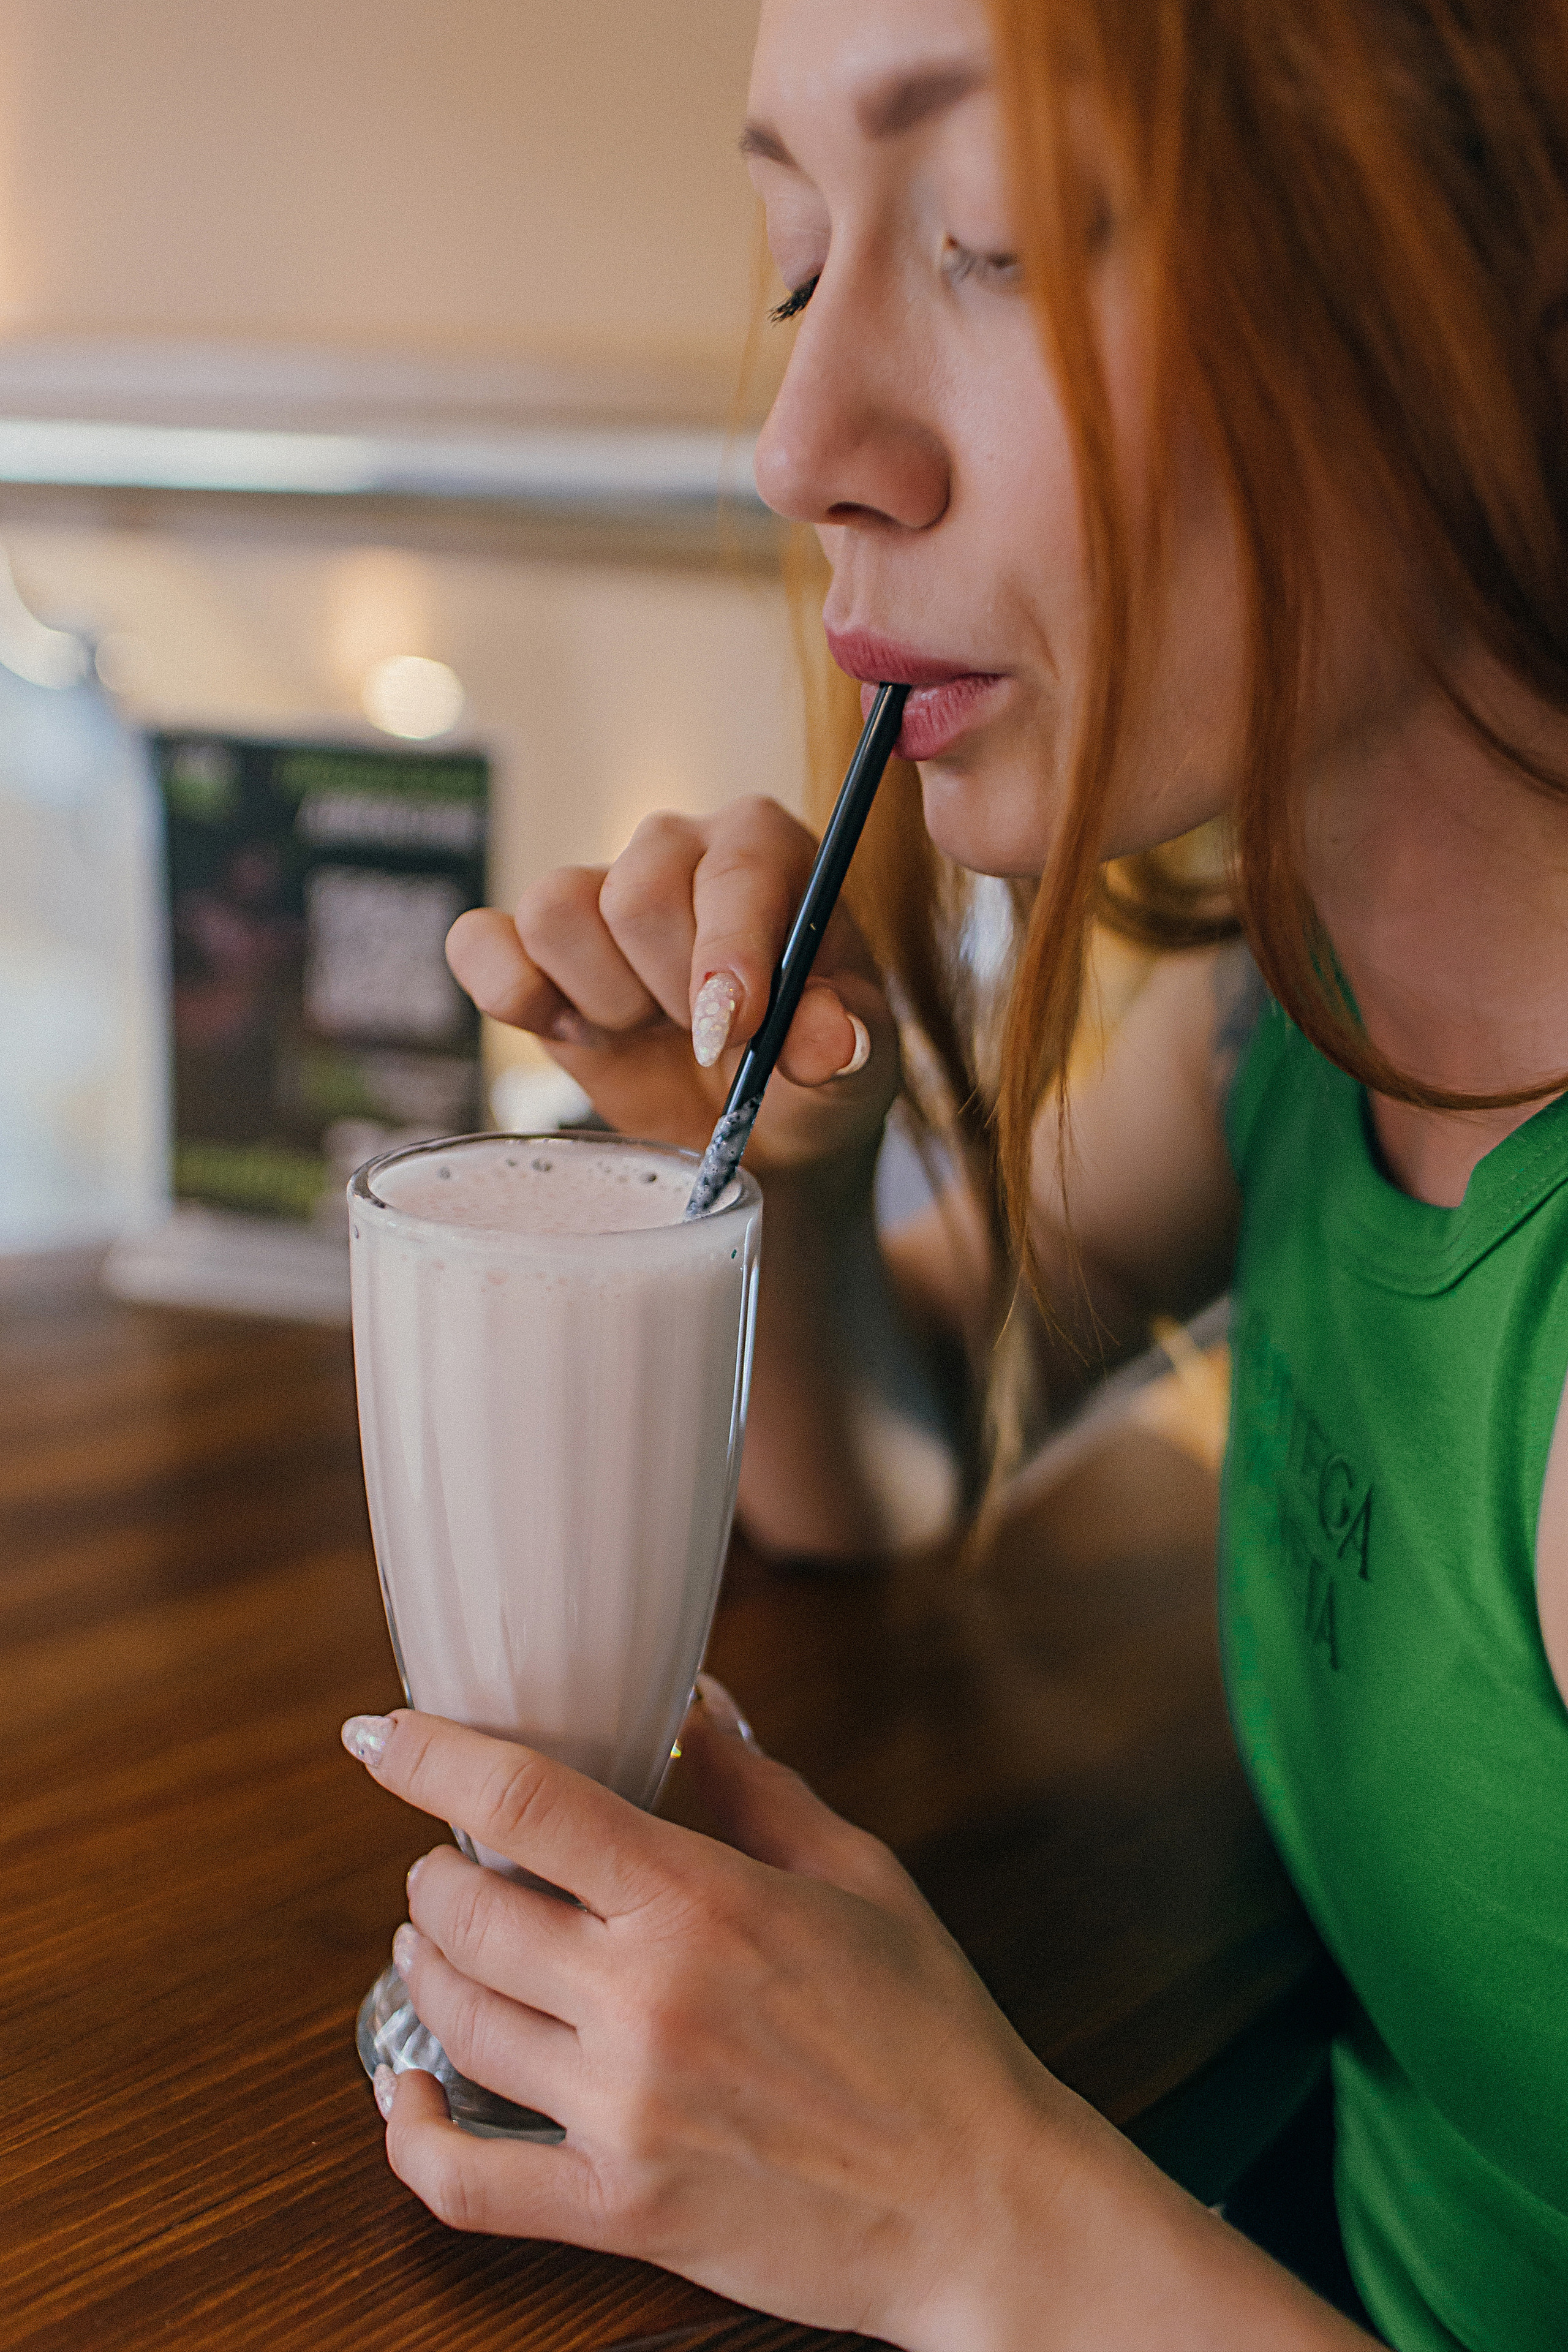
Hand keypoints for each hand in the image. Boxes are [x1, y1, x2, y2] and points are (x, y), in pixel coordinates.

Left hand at [342, 1689, 1077, 2348]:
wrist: (981, 2201)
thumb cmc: (930, 2029)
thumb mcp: (857, 1875)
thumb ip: (755, 1784)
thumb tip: (693, 1701)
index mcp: (702, 1901)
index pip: (524, 1803)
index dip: (431, 1758)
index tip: (380, 1737)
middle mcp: (645, 2000)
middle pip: (466, 1911)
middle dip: (434, 1875)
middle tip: (449, 1865)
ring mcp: (623, 2111)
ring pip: (455, 2023)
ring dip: (426, 1970)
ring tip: (438, 1948)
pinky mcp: (618, 2208)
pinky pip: (464, 2182)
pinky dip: (409, 2135)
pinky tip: (404, 2093)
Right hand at [445, 797, 900, 1180]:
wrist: (758, 1134)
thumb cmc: (814, 1075)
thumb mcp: (858, 1067)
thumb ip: (845, 1043)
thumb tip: (824, 1039)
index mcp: (769, 850)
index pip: (733, 870)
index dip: (726, 952)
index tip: (730, 1030)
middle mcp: (678, 848)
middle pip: (637, 895)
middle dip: (671, 993)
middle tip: (709, 1039)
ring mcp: (598, 890)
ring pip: (557, 913)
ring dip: (606, 1002)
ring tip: (653, 1031)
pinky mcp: (531, 945)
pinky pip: (480, 942)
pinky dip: (514, 994)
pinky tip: (577, 1032)